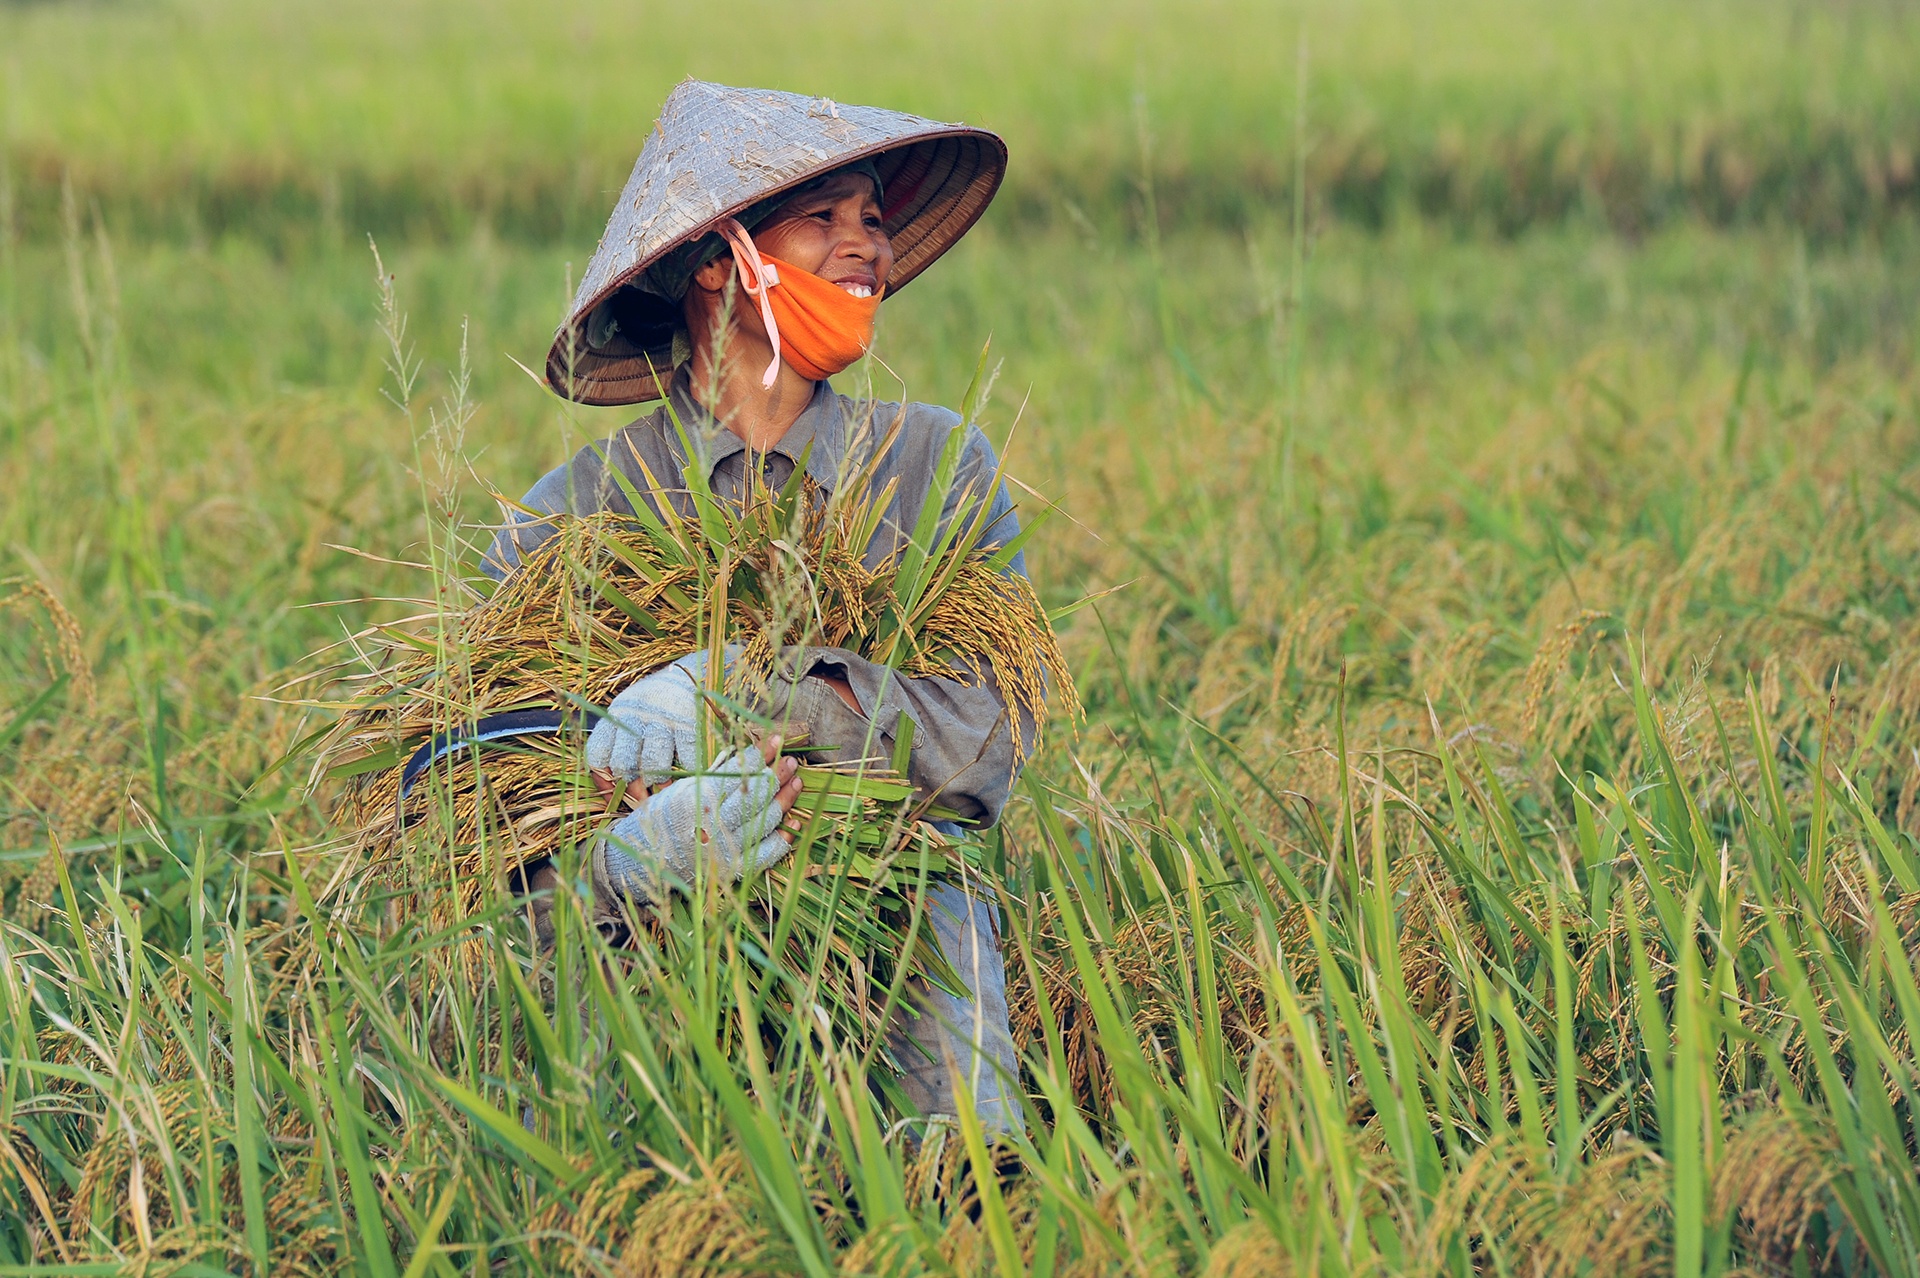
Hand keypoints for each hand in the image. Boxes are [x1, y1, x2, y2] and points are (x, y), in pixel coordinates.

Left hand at [585, 647, 738, 784]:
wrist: (693, 672)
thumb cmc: (657, 705)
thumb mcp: (631, 715)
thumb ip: (619, 745)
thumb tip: (613, 790)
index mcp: (616, 714)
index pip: (598, 754)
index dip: (603, 780)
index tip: (617, 791)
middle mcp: (635, 714)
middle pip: (622, 762)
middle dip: (632, 785)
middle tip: (643, 792)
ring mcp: (663, 717)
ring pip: (652, 763)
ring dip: (658, 781)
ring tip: (664, 784)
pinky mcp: (689, 721)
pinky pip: (685, 758)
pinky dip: (686, 770)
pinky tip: (687, 770)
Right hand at [594, 737, 803, 900]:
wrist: (640, 862)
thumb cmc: (661, 819)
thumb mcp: (682, 789)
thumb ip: (715, 773)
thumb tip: (746, 751)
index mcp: (698, 799)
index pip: (739, 771)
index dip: (761, 754)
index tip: (776, 739)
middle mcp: (713, 823)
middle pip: (757, 794)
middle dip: (777, 774)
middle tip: (791, 762)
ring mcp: (725, 850)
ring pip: (765, 821)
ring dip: (785, 801)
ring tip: (796, 784)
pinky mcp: (732, 871)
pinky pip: (766, 854)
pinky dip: (783, 840)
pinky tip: (794, 824)